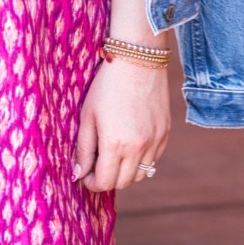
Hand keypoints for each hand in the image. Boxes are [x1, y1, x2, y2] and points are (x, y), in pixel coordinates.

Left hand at [74, 56, 170, 194]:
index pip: (104, 183)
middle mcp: (138, 148)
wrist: (137, 61)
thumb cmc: (106, 86)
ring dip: (125, 172)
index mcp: (115, 145)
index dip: (92, 184)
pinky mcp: (165, 134)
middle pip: (123, 183)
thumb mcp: (88, 116)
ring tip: (113, 155)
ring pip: (140, 174)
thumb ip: (83, 149)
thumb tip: (78, 174)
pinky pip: (153, 160)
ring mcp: (155, 142)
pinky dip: (141, 160)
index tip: (85, 176)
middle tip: (97, 165)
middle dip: (107, 179)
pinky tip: (130, 145)